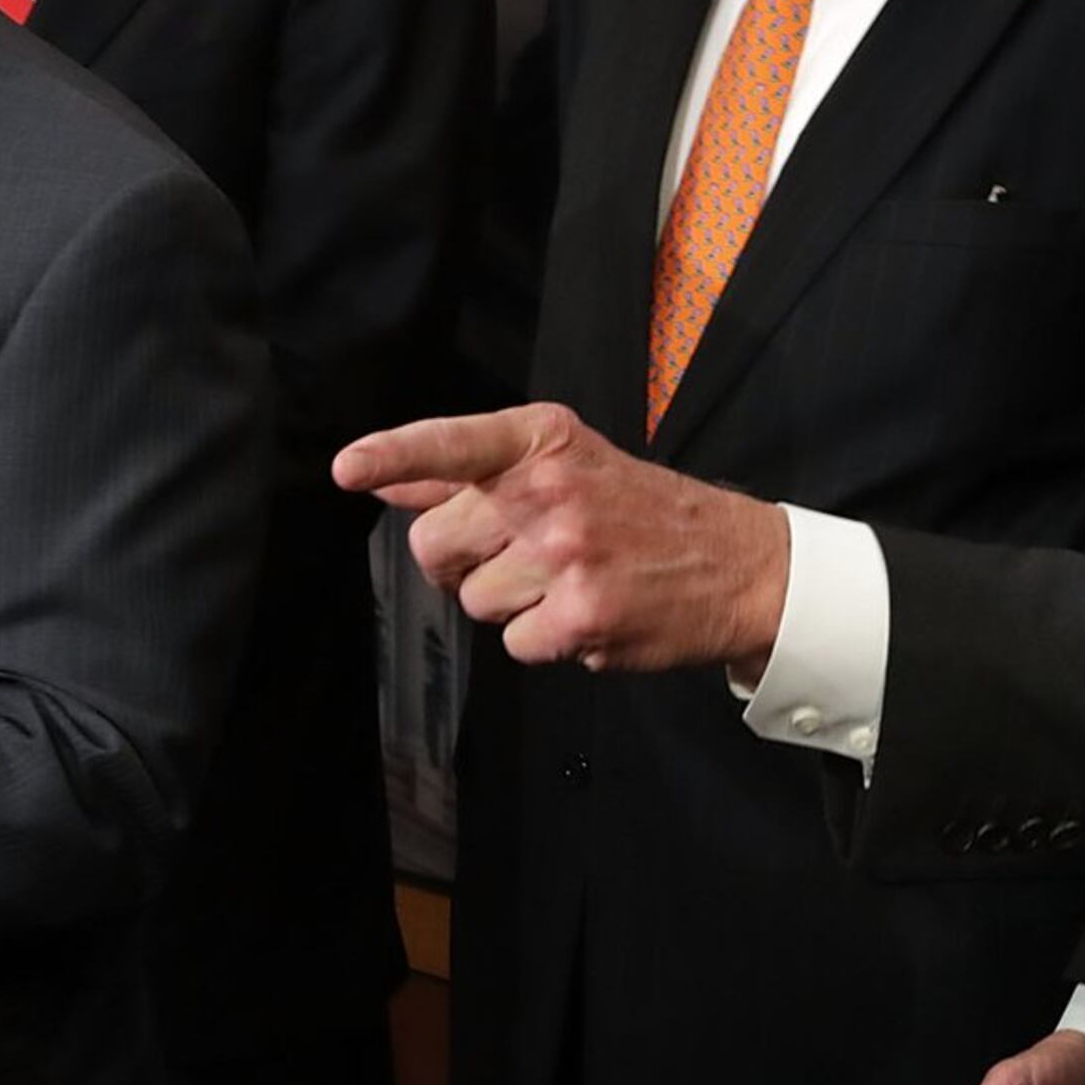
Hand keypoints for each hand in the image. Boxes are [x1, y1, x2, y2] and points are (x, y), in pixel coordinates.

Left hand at [333, 403, 789, 672]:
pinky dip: (544, 639)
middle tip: (521, 555)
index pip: (454, 445)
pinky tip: (587, 614)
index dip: (393, 455)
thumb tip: (385, 476)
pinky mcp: (581, 613)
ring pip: (474, 600)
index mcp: (543, 442)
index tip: (347, 469)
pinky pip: (514, 643)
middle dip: (462, 561)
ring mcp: (567, 553)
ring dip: (511, 603)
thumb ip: (469, 472)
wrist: (737, 563)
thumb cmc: (640, 511)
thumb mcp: (564, 465)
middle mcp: (552, 489)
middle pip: (435, 544)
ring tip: (569, 582)